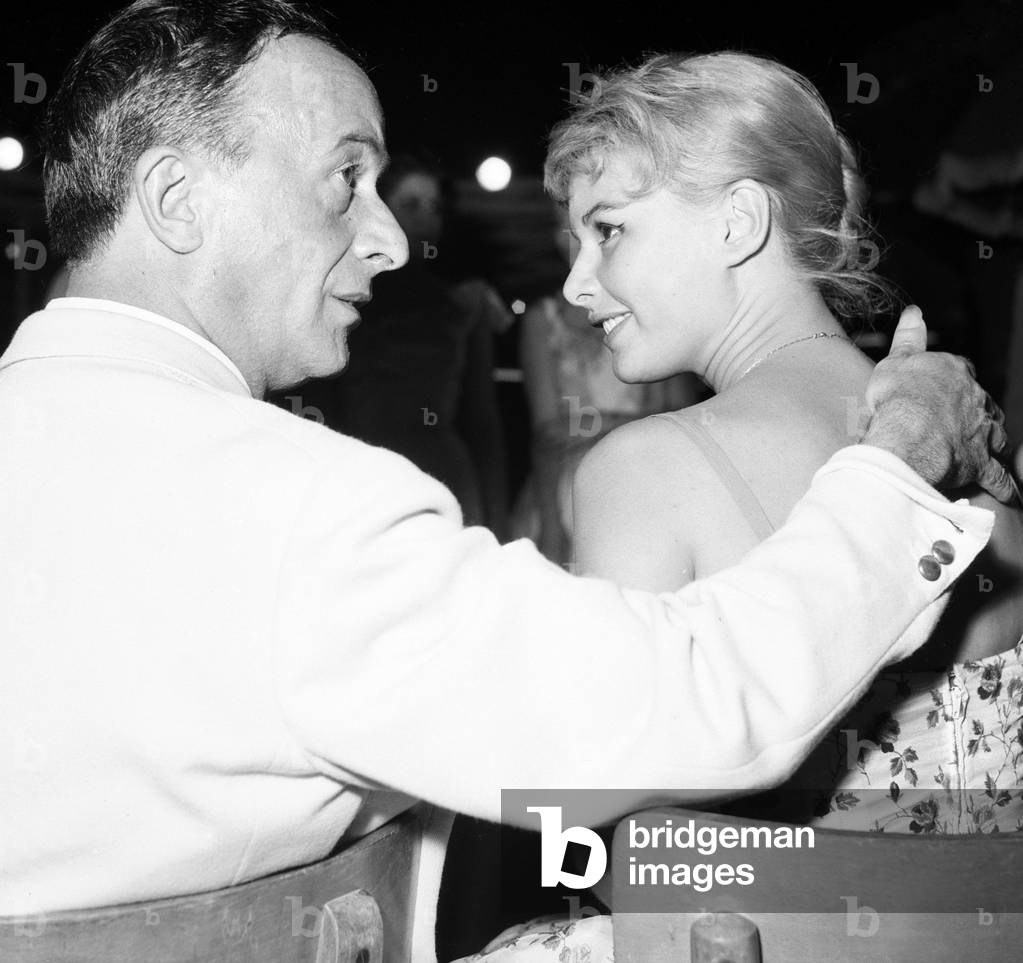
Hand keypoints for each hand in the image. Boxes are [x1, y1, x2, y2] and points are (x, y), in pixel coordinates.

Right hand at [862, 305, 1014, 501]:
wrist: (906, 432)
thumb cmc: (896, 397)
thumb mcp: (896, 360)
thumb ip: (909, 338)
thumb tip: (915, 312)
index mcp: (953, 373)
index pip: (958, 370)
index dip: (950, 380)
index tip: (940, 387)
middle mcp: (974, 400)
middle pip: (981, 403)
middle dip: (975, 411)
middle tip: (962, 420)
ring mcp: (981, 431)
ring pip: (995, 434)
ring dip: (994, 440)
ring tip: (991, 448)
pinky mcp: (979, 462)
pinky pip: (997, 476)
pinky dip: (1005, 486)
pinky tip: (1009, 494)